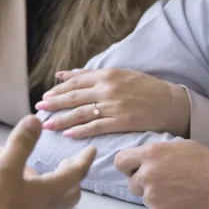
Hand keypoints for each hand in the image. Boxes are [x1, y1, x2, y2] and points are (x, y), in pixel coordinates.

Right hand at [0, 116, 96, 208]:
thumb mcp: (6, 167)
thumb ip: (21, 143)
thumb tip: (35, 120)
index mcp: (51, 191)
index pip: (76, 172)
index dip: (85, 159)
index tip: (92, 150)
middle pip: (72, 192)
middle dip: (74, 176)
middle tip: (69, 164)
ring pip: (60, 205)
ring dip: (61, 190)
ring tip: (51, 180)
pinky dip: (46, 203)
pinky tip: (31, 202)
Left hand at [36, 68, 189, 138]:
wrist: (170, 103)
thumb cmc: (144, 88)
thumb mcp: (118, 73)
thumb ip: (90, 74)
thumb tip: (62, 74)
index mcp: (107, 74)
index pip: (75, 82)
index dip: (57, 90)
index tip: (45, 97)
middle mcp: (108, 88)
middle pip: (74, 97)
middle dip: (53, 104)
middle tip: (38, 110)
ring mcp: (114, 106)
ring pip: (81, 113)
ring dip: (61, 120)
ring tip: (48, 125)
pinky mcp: (121, 121)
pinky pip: (96, 127)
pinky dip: (80, 131)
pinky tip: (68, 135)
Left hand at [114, 140, 208, 208]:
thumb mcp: (180, 147)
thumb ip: (158, 154)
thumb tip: (146, 160)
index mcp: (151, 154)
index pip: (121, 161)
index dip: (129, 167)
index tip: (137, 170)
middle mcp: (147, 175)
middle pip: (132, 184)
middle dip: (145, 185)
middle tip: (167, 185)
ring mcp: (152, 198)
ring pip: (146, 200)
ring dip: (159, 199)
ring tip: (181, 195)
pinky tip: (184, 206)